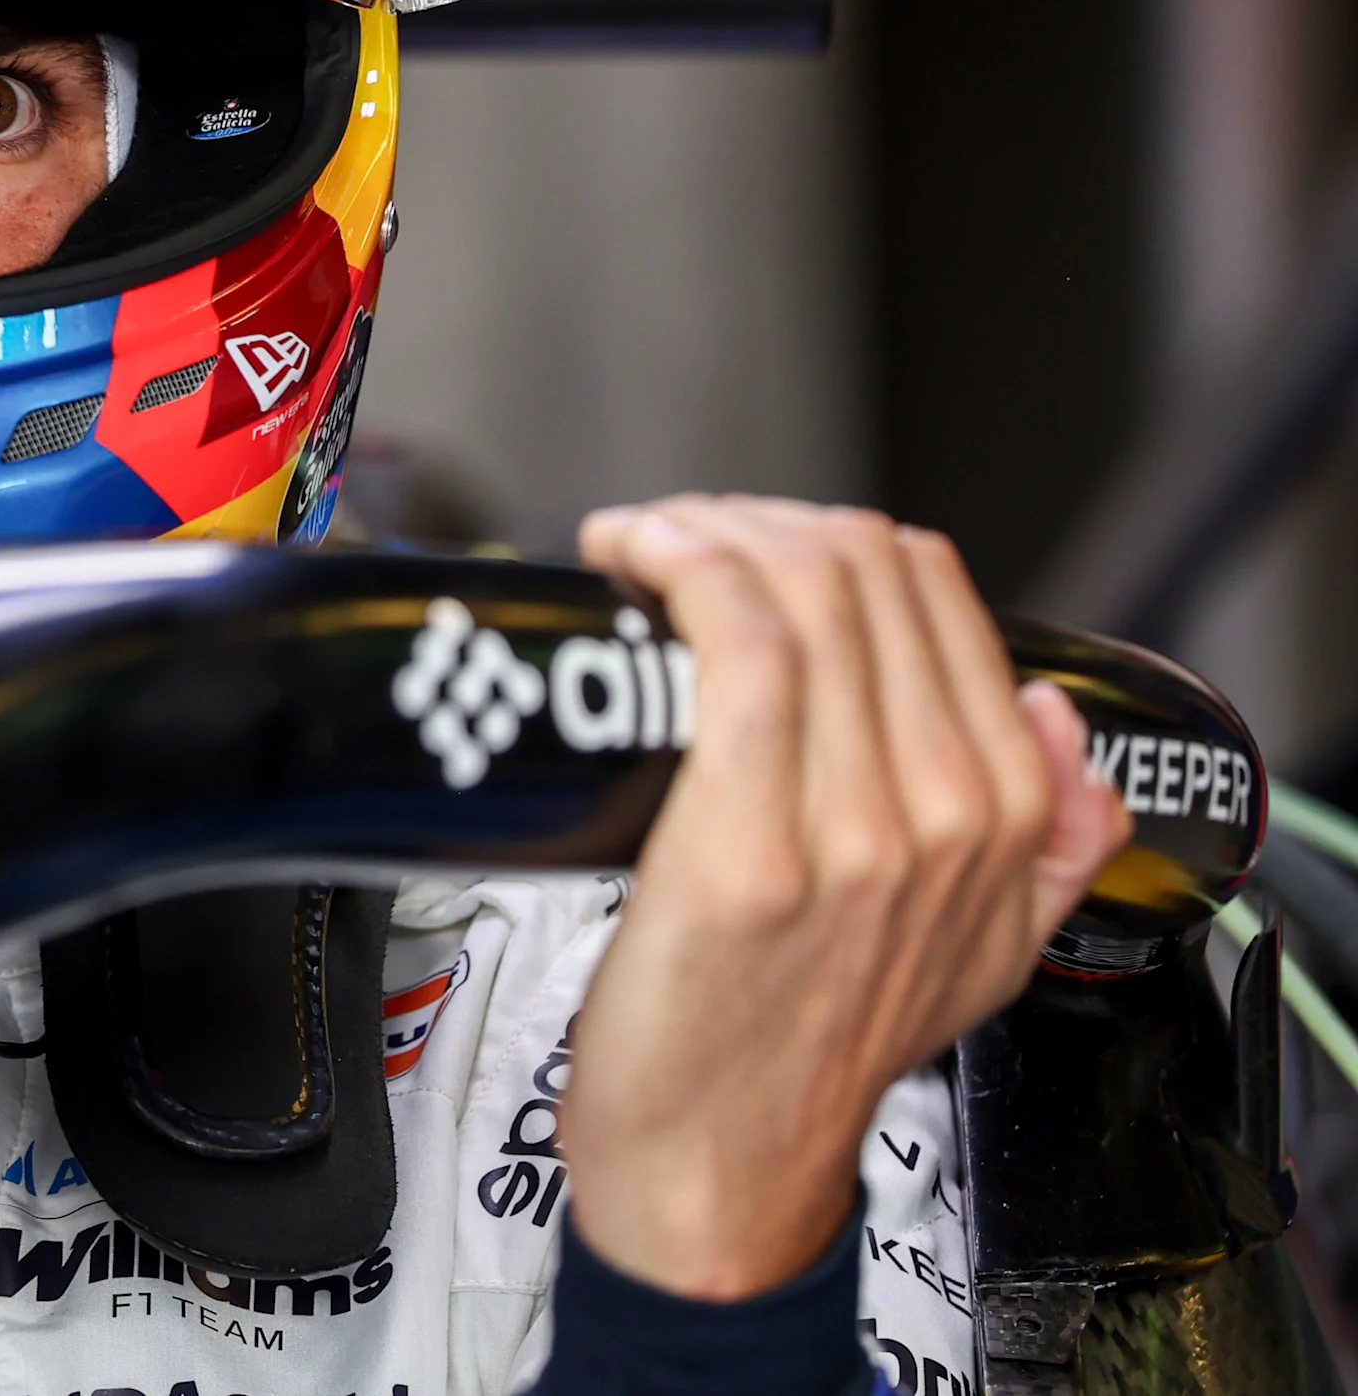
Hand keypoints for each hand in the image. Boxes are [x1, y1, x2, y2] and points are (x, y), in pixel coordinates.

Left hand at [558, 496, 1130, 1299]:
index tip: (738, 545)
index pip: (930, 586)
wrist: (724, 1166)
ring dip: (700, 529)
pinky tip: (632, 558)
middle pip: (857, 567)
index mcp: (1008, 817)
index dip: (818, 533)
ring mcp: (852, 826)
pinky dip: (679, 567)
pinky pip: (736, 640)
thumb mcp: (983, 956)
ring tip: (640, 548)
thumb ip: (1053, 843)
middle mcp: (945, 810)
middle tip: (672, 542)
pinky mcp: (748, 845)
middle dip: (749, 519)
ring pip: (796, 585)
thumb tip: (1053, 719)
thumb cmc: (809, 1047)